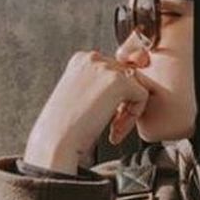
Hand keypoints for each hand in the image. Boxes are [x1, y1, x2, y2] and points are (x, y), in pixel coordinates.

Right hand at [24, 50, 150, 174]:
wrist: (56, 141)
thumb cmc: (65, 127)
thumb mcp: (80, 96)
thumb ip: (99, 85)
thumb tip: (128, 82)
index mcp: (81, 60)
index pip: (113, 72)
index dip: (113, 99)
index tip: (101, 118)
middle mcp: (92, 58)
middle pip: (127, 77)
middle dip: (122, 104)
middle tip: (110, 127)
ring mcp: (105, 68)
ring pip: (136, 86)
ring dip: (128, 111)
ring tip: (113, 130)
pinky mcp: (118, 81)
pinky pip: (142, 96)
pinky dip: (133, 117)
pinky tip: (114, 129)